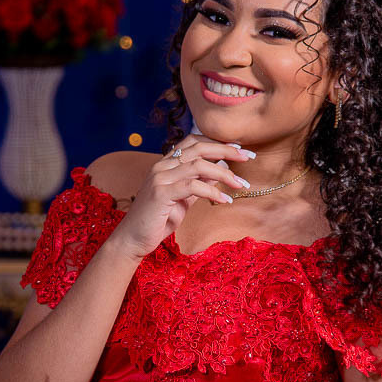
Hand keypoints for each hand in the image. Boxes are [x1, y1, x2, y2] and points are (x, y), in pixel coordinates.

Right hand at [108, 135, 255, 260]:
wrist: (133, 239)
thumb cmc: (158, 220)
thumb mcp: (183, 199)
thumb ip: (198, 184)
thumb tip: (218, 173)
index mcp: (166, 164)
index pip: (194, 142)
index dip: (218, 142)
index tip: (240, 149)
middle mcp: (161, 166)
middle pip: (199, 148)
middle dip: (227, 150)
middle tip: (248, 157)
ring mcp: (160, 178)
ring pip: (198, 166)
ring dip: (224, 173)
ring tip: (241, 184)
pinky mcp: (161, 193)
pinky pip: (193, 186)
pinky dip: (212, 192)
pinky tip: (225, 199)